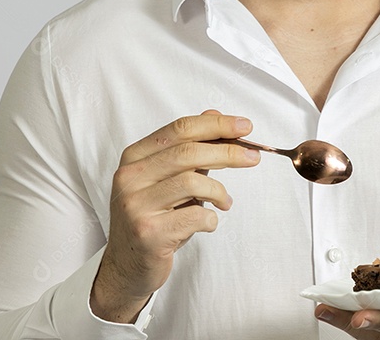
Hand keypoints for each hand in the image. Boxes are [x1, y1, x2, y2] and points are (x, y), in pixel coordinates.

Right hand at [90, 109, 260, 322]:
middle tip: (252, 157)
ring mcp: (136, 204)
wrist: (127, 264)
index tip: (244, 127)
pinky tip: (208, 222)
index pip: (180, 129)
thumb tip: (215, 115)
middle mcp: (130, 177)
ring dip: (219, 192)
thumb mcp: (168, 178)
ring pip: (193, 182)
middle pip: (188, 153)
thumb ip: (191, 149)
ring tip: (225, 202)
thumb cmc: (153, 216)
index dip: (216, 125)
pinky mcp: (148, 232)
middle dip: (228, 152)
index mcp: (135, 157)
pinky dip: (211, 218)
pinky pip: (195, 216)